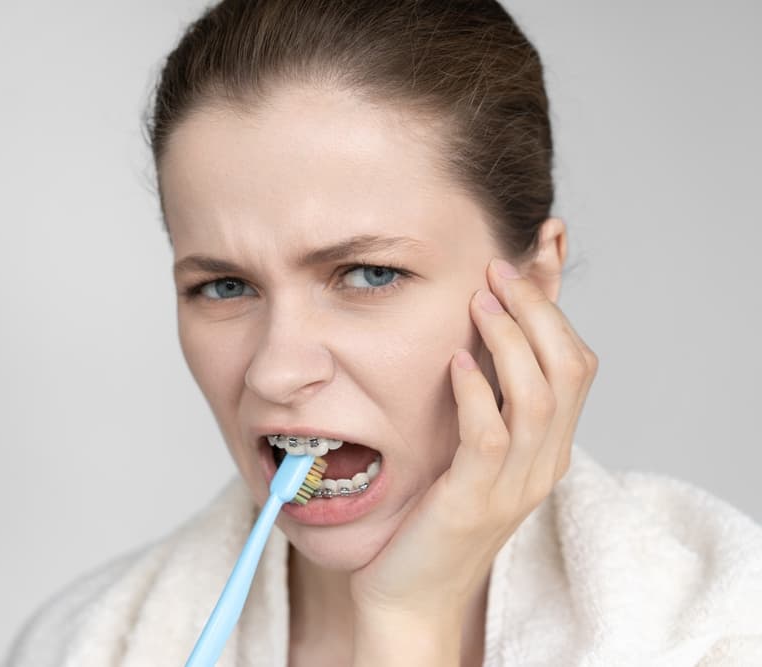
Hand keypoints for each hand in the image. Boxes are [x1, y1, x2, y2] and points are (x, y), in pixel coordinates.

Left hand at [349, 256, 598, 655]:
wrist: (412, 592)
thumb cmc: (434, 513)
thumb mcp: (471, 447)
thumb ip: (486, 394)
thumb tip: (481, 326)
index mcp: (548, 444)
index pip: (575, 359)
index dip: (558, 302)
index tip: (540, 247)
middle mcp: (545, 460)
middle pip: (568, 368)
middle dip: (539, 310)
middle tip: (501, 268)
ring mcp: (515, 484)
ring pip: (538, 397)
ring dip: (511, 341)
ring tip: (481, 300)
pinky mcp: (475, 500)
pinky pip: (490, 438)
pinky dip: (478, 394)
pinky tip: (457, 362)